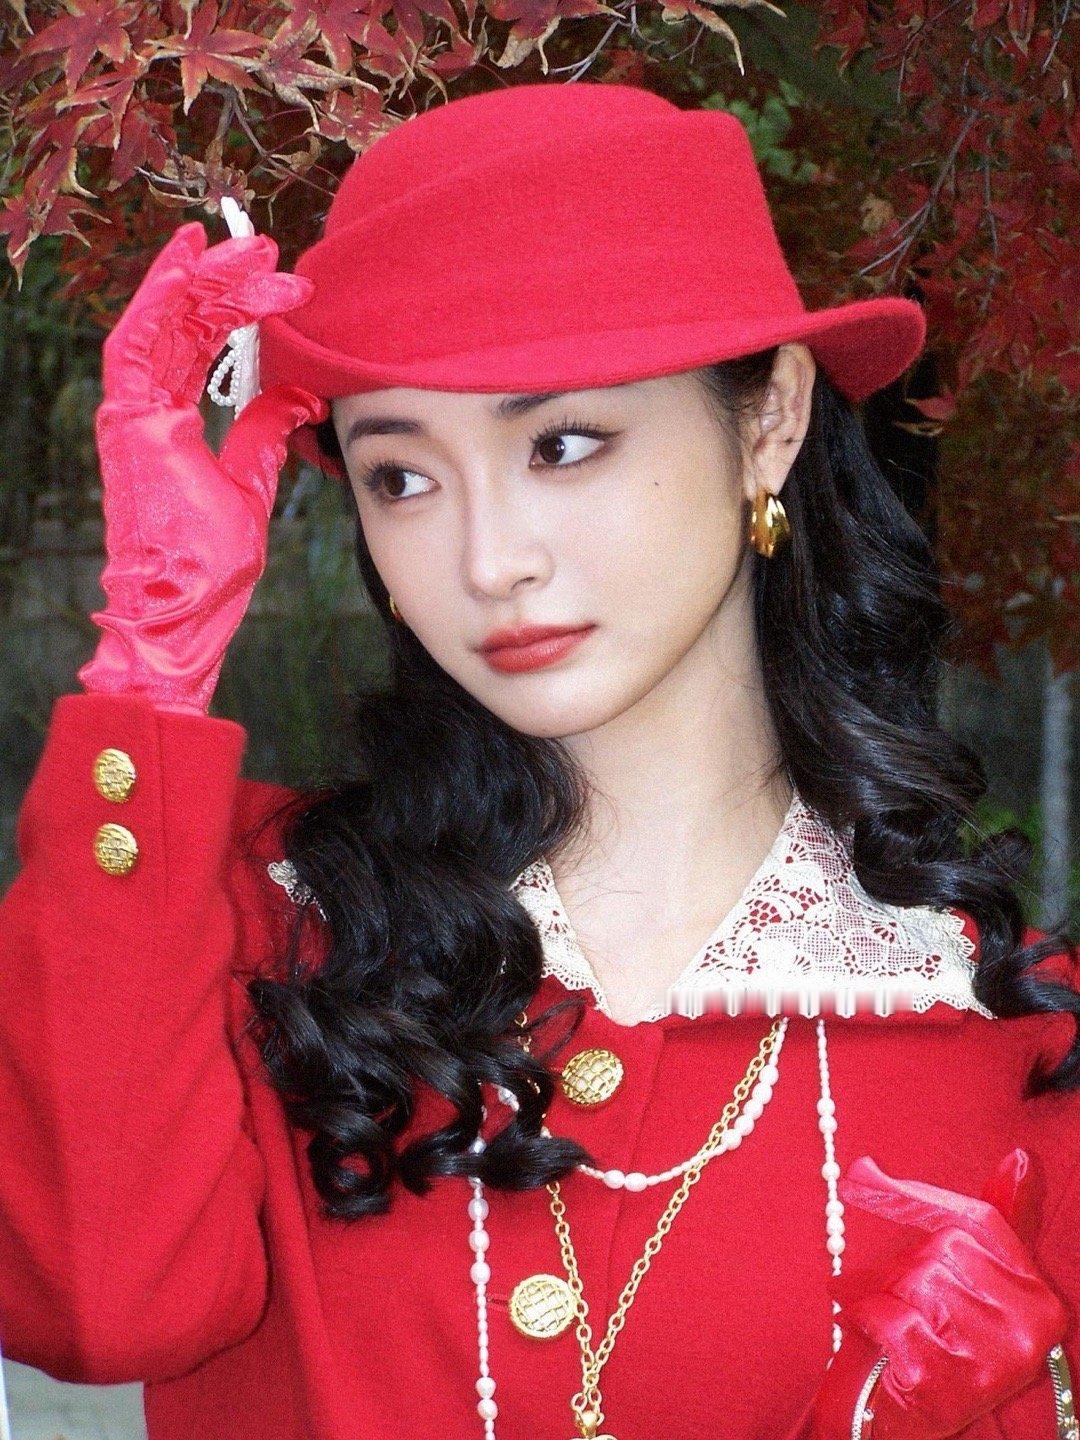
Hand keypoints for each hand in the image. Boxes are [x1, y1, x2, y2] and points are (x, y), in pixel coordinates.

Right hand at [77, 221, 326, 714]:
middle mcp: (145, 410)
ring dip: (202, 280)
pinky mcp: (128, 423)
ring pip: (162, 323)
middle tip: (268, 249)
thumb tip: (298, 393)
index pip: (200, 345)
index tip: (276, 280)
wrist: (185, 609)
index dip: (233, 305)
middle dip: (225, 280)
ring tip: (239, 244)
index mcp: (171, 421)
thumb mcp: (252, 482)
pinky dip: (161, 299)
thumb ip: (264, 433)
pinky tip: (188, 263)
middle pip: (182, 324)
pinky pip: (138, 344)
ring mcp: (131, 415)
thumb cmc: (211, 562)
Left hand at [807, 1148, 1067, 1439]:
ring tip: (859, 1303)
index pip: (980, 1222)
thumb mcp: (974, 1285)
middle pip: (943, 1250)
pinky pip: (890, 1318)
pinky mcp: (941, 1382)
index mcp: (1038, 1298)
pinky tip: (858, 1325)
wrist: (913, 1425)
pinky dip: (864, 1315)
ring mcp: (987, 1359)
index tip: (858, 1174)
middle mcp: (1026, 1331)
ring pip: (915, 1281)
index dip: (917, 1195)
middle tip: (870, 1281)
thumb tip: (1022, 1158)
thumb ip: (992, 1223)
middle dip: (896, 1263)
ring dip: (873, 1289)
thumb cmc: (942, 1341)